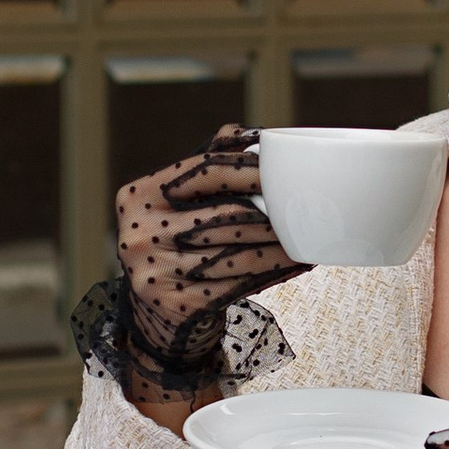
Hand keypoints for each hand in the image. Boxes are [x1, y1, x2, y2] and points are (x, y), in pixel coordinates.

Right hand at [112, 125, 294, 406]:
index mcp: (139, 196)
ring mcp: (156, 273)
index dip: (246, 168)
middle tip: (307, 208)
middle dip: (270, 212)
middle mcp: (140, 234)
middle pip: (224, 215)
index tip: (282, 168)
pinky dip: (273, 272)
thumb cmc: (174, 242)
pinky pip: (240, 284)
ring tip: (309, 236)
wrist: (154, 312)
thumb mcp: (177, 202)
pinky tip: (296, 262)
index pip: (201, 170)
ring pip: (237, 254)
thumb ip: (207, 166)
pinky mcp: (178, 305)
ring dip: (280, 246)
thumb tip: (251, 136)